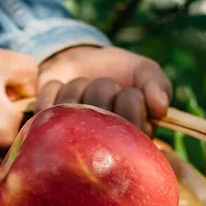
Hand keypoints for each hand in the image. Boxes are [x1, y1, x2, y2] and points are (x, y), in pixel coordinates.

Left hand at [35, 46, 172, 135]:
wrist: (86, 61)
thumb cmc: (121, 73)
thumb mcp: (145, 72)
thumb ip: (157, 84)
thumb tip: (161, 109)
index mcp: (128, 139)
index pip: (133, 124)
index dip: (130, 100)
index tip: (128, 91)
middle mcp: (98, 144)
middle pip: (101, 114)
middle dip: (102, 89)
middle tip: (103, 86)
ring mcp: (68, 137)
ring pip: (72, 108)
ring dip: (77, 86)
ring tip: (83, 87)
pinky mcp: (44, 124)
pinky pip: (45, 104)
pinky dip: (53, 87)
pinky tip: (61, 86)